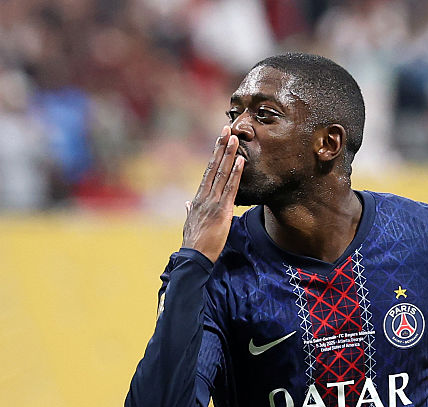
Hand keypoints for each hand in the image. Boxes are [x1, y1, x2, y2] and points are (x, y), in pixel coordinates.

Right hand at [182, 125, 244, 262]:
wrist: (194, 257)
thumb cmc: (194, 243)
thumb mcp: (190, 223)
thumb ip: (189, 211)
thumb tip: (186, 203)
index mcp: (198, 199)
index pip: (208, 172)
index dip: (214, 155)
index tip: (219, 139)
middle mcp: (204, 196)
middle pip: (214, 166)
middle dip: (220, 146)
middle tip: (227, 128)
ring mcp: (212, 202)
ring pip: (222, 173)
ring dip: (229, 154)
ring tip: (235, 138)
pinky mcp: (222, 210)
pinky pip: (230, 188)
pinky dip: (236, 174)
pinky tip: (241, 161)